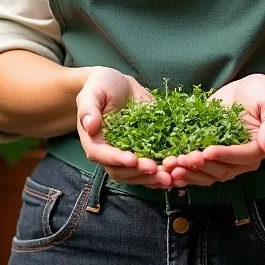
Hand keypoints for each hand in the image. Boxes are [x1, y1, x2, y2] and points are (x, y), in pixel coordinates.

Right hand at [75, 67, 174, 188]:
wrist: (118, 85)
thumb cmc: (101, 86)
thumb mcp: (93, 92)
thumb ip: (89, 109)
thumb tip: (91, 126)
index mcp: (94, 140)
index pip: (102, 155)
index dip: (117, 159)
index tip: (133, 159)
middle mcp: (108, 153)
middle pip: (120, 171)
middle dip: (138, 172)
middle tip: (156, 169)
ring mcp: (126, 155)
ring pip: (135, 175)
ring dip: (151, 179)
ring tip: (169, 177)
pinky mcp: (142, 152)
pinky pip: (149, 170)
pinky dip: (160, 175)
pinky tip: (175, 175)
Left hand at [162, 73, 264, 187]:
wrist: (251, 88)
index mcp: (256, 149)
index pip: (240, 157)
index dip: (224, 156)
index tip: (207, 151)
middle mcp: (239, 158)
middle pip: (220, 169)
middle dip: (199, 166)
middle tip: (181, 159)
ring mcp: (222, 156)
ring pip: (205, 173)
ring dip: (187, 171)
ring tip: (170, 165)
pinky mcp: (207, 149)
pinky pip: (195, 165)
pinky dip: (181, 168)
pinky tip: (166, 167)